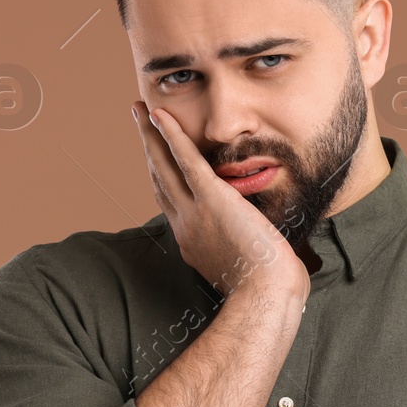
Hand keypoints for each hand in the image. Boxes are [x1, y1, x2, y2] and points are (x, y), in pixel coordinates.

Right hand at [132, 101, 309, 302]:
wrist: (267, 296)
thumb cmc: (268, 290)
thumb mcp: (246, 269)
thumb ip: (243, 252)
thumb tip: (257, 248)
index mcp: (193, 243)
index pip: (172, 203)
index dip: (161, 176)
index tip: (155, 159)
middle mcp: (185, 226)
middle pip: (159, 179)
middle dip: (148, 148)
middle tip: (138, 122)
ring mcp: (195, 213)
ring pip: (164, 166)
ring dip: (151, 134)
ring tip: (140, 110)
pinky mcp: (212, 200)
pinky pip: (186, 162)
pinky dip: (172, 137)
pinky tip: (162, 117)